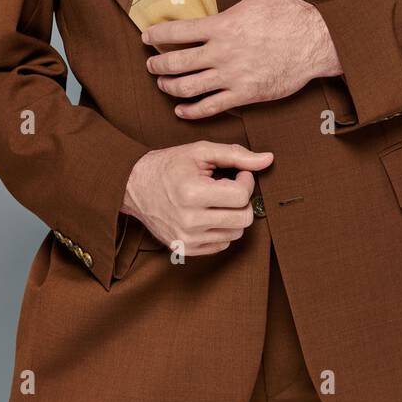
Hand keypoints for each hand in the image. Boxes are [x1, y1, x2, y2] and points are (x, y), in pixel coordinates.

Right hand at [121, 140, 273, 255]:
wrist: (133, 186)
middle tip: (230, 187)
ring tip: (216, 199)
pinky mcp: (185, 249)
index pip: (241, 197)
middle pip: (243, 219)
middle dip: (243, 200)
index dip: (246, 181)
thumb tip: (268, 160)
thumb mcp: (201, 151)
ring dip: (233, 214)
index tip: (237, 174)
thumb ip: (236, 154)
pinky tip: (209, 213)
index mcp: (193, 194)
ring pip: (236, 233)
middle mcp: (189, 221)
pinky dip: (222, 228)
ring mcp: (186, 239)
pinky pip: (222, 244)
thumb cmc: (169, 165)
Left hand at [140, 0, 342, 118]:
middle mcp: (222, 54)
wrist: (318, 43)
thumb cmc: (290, 12)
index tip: (146, 36)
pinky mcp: (244, 95)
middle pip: (175, 64)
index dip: (155, 34)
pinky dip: (191, 111)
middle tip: (150, 63)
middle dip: (156, 64)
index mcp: (222, 26)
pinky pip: (210, 107)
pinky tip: (181, 109)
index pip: (176, 32)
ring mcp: (232, 77)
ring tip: (163, 83)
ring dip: (169, 87)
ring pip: (188, 88)